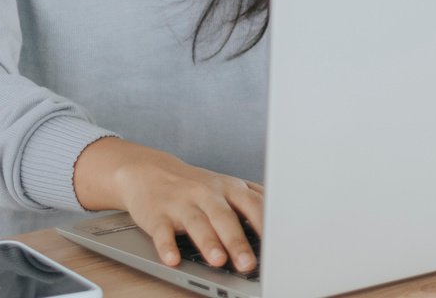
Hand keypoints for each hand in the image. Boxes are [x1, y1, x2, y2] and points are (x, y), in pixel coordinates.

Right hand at [74, 138, 263, 272]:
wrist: (150, 171)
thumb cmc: (197, 185)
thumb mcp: (228, 187)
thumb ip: (253, 201)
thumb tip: (285, 221)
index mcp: (229, 188)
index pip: (253, 205)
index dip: (266, 224)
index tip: (279, 245)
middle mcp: (207, 193)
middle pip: (224, 217)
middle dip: (237, 241)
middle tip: (250, 264)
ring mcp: (181, 203)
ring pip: (196, 223)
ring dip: (208, 242)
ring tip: (219, 261)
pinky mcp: (157, 215)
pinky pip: (162, 232)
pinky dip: (167, 247)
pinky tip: (174, 260)